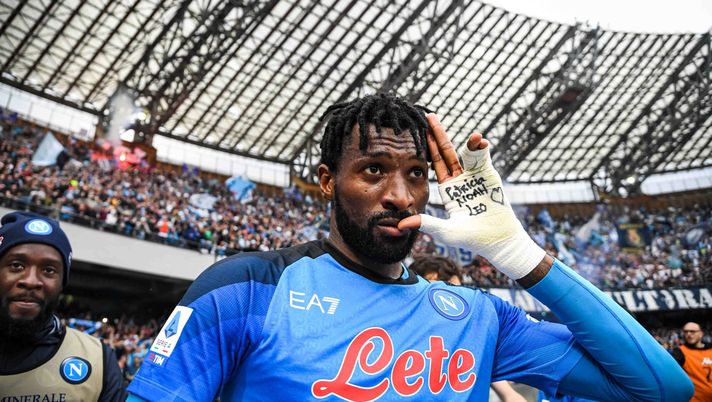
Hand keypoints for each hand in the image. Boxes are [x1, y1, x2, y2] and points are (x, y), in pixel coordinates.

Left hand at [399, 114, 544, 278]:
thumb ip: (426, 224)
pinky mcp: (489, 176)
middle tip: (429, 116)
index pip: (434, 164)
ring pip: (467, 152)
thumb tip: (401, 225)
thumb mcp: (445, 231)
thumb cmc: (472, 238)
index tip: (419, 133)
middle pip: (447, 152)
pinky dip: (481, 149)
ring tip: (471, 135)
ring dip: (466, 141)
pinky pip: (483, 158)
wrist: (497, 240)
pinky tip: (480, 141)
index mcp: (448, 189)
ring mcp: (475, 176)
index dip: (427, 148)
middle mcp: (460, 179)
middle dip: (439, 134)